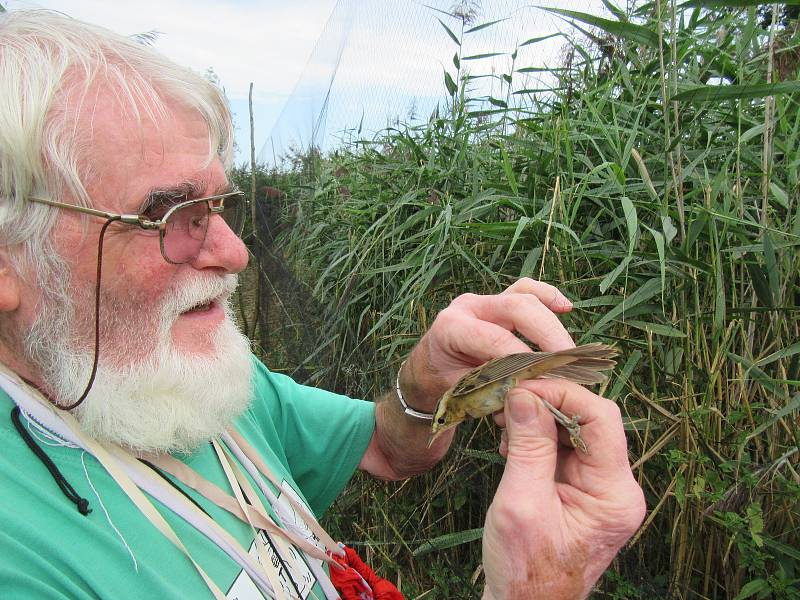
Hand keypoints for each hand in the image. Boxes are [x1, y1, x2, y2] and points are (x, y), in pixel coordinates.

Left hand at [399, 278, 574, 418]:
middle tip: (567, 363)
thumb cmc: (442, 382)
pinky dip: (547, 296)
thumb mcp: (460, 391)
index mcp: (451, 326)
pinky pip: (526, 290)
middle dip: (547, 334)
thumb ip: (491, 390)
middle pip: (517, 307)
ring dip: (551, 322)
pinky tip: (565, 308)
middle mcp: (468, 306)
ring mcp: (484, 300)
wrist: (428, 369)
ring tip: (568, 351)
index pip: (496, 338)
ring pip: (525, 296)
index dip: (524, 357)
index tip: (546, 378)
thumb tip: (528, 392)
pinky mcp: (499, 301)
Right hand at [482, 381, 645, 599]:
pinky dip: (538, 438)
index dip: (563, 394)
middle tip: (510, 398)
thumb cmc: (525, 571)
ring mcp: (600, 490)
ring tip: (507, 423)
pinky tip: (512, 443)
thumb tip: (523, 394)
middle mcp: (616, 488)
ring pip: (577, 431)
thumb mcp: (520, 504)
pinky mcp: (581, 491)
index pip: (601, 420)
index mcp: (614, 495)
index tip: (523, 386)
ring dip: (541, 420)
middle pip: (592, 421)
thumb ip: (527, 447)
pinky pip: (565, 449)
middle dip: (549, 404)